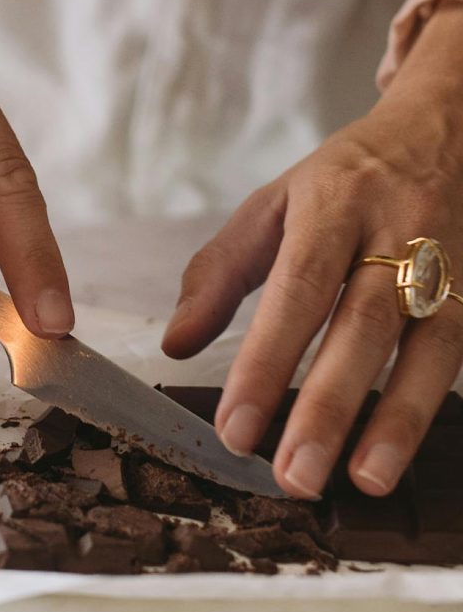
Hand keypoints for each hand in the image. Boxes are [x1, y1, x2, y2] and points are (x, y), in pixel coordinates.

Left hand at [162, 3, 462, 498]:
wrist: (442, 130)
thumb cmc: (340, 182)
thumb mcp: (269, 206)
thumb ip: (218, 273)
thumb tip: (176, 345)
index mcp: (332, 206)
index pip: (294, 290)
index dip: (266, 361)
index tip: (236, 427)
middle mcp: (396, 232)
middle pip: (362, 326)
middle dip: (328, 407)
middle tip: (294, 476)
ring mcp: (448, 261)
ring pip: (427, 347)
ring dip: (396, 420)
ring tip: (362, 481)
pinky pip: (457, 352)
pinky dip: (428, 405)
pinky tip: (399, 452)